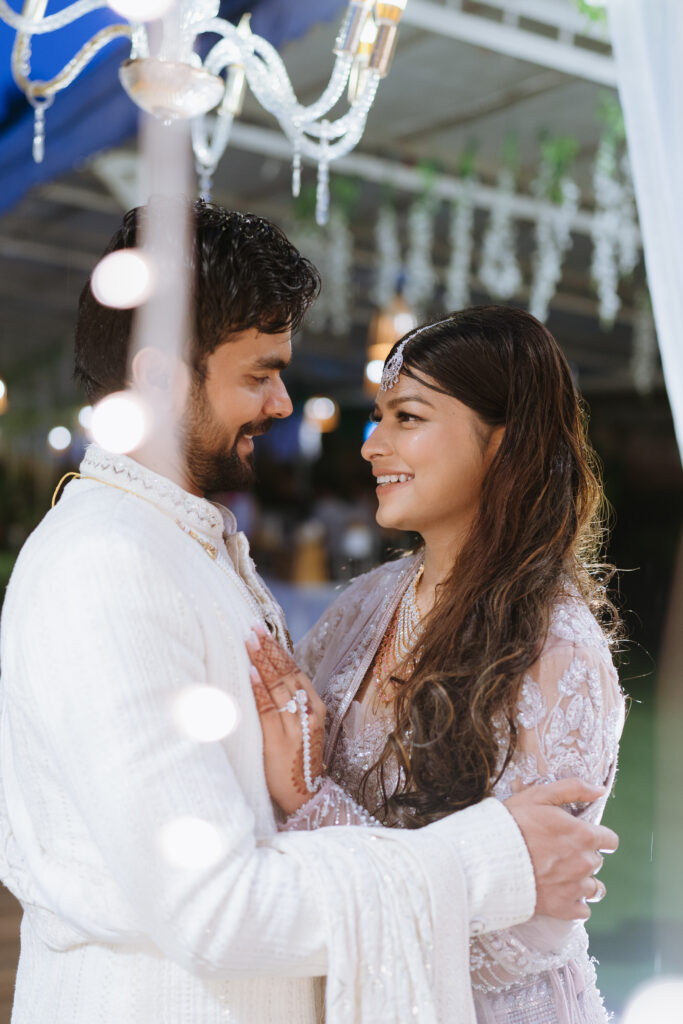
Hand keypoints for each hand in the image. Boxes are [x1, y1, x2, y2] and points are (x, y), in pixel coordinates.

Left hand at [246, 625, 326, 815]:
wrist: (305, 794)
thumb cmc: (298, 759)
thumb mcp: (300, 727)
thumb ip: (290, 704)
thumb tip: (268, 677)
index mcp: (314, 706)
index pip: (294, 670)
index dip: (278, 650)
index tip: (262, 631)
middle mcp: (307, 712)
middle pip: (285, 673)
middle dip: (267, 649)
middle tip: (252, 628)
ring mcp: (295, 725)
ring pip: (277, 685)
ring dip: (262, 661)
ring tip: (249, 642)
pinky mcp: (279, 739)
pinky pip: (268, 709)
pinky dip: (260, 688)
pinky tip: (251, 672)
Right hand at [505, 778, 617, 920]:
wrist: (488, 859)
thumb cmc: (513, 823)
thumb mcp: (540, 795)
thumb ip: (574, 789)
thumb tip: (600, 790)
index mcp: (584, 835)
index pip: (610, 841)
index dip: (597, 837)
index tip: (581, 837)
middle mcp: (585, 863)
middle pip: (596, 862)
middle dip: (582, 857)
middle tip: (557, 853)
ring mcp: (575, 888)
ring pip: (594, 889)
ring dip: (581, 882)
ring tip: (559, 876)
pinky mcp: (563, 908)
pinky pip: (582, 910)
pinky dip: (573, 903)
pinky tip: (557, 893)